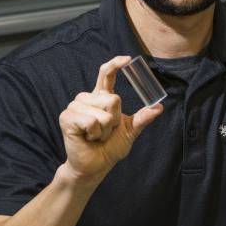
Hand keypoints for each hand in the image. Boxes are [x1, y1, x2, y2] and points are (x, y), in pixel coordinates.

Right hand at [58, 56, 161, 183]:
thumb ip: (142, 118)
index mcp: (100, 97)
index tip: (127, 59)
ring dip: (105, 129)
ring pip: (103, 112)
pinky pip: (91, 121)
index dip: (115, 64)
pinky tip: (88, 138)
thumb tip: (158, 107)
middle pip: (112, 99)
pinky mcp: (67, 118)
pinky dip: (95, 133)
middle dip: (115, 120)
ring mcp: (74, 107)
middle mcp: (86, 98)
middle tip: (105, 132)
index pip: (106, 74)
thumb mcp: (130, 131)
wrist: (95, 166)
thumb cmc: (109, 148)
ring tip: (96, 136)